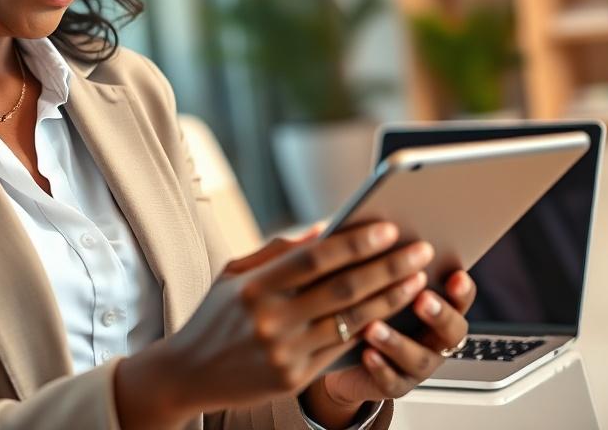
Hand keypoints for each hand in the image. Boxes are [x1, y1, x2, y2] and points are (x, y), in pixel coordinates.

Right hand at [148, 221, 432, 418]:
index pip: (315, 258)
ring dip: (390, 299)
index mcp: (254, 286)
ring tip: (417, 280)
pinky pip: (341, 349)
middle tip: (418, 251)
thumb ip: (279, 251)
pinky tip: (393, 313)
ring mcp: (284, 351)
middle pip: (342, 288)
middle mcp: (270, 318)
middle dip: (387, 267)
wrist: (189, 373)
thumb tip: (326, 230)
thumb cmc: (216, 316)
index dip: (355, 243)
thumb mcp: (235, 274)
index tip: (388, 228)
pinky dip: (371, 329)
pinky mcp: (293, 378)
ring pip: (351, 321)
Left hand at [310, 270, 476, 413]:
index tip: (456, 275)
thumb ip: (383, 260)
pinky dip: (381, 367)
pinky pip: (392, 381)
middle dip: (439, 314)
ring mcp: (418, 366)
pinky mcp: (395, 385)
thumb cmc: (367, 309)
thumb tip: (372, 229)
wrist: (346, 357)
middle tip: (422, 298)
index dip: (462, 290)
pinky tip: (366, 353)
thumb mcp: (376, 283)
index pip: (461, 298)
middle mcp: (435, 339)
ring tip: (375, 326)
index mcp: (438, 308)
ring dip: (398, 341)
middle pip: (452, 330)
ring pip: (418, 358)